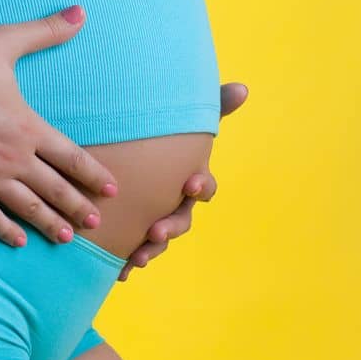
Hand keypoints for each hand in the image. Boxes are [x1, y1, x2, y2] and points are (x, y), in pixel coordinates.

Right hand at [0, 4, 121, 248]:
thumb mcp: (7, 41)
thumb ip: (47, 31)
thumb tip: (81, 12)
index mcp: (30, 127)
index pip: (72, 158)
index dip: (94, 175)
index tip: (111, 190)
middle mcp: (14, 157)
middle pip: (55, 189)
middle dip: (77, 207)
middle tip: (95, 223)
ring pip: (27, 207)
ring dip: (48, 223)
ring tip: (65, 237)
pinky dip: (5, 230)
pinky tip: (17, 241)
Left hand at [115, 81, 248, 281]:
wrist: (127, 152)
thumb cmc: (165, 135)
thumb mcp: (186, 120)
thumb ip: (214, 105)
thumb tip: (243, 88)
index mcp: (190, 179)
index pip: (205, 187)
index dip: (201, 187)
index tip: (190, 184)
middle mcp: (176, 203)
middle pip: (181, 220)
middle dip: (171, 226)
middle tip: (157, 230)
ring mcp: (156, 219)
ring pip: (159, 241)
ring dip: (151, 250)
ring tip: (136, 257)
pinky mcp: (133, 230)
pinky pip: (134, 251)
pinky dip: (126, 262)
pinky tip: (117, 272)